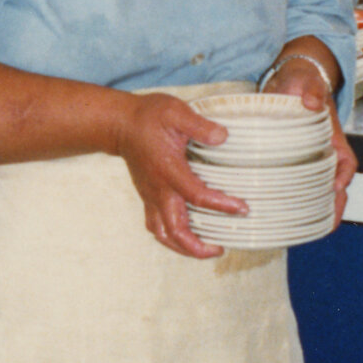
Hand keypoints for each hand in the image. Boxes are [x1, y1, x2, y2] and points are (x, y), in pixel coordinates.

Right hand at [111, 92, 248, 258]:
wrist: (120, 124)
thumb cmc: (148, 117)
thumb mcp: (175, 112)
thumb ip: (199, 125)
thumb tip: (223, 137)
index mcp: (168, 170)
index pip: (196, 195)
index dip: (221, 205)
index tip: (242, 208)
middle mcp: (158, 190)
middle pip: (175, 230)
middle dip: (198, 246)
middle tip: (221, 247)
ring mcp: (151, 196)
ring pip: (164, 234)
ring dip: (184, 248)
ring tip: (206, 250)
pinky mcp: (148, 197)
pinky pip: (157, 227)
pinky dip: (172, 239)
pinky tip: (187, 238)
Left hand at [260, 61, 358, 226]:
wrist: (287, 76)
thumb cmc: (301, 79)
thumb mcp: (307, 79)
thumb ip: (312, 89)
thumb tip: (312, 103)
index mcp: (331, 136)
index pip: (347, 161)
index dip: (344, 177)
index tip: (337, 188)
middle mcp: (322, 149)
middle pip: (334, 183)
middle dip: (334, 206)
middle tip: (327, 225)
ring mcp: (305, 155)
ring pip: (315, 187)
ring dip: (314, 207)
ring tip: (302, 228)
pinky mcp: (287, 157)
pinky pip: (294, 181)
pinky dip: (290, 198)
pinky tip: (279, 212)